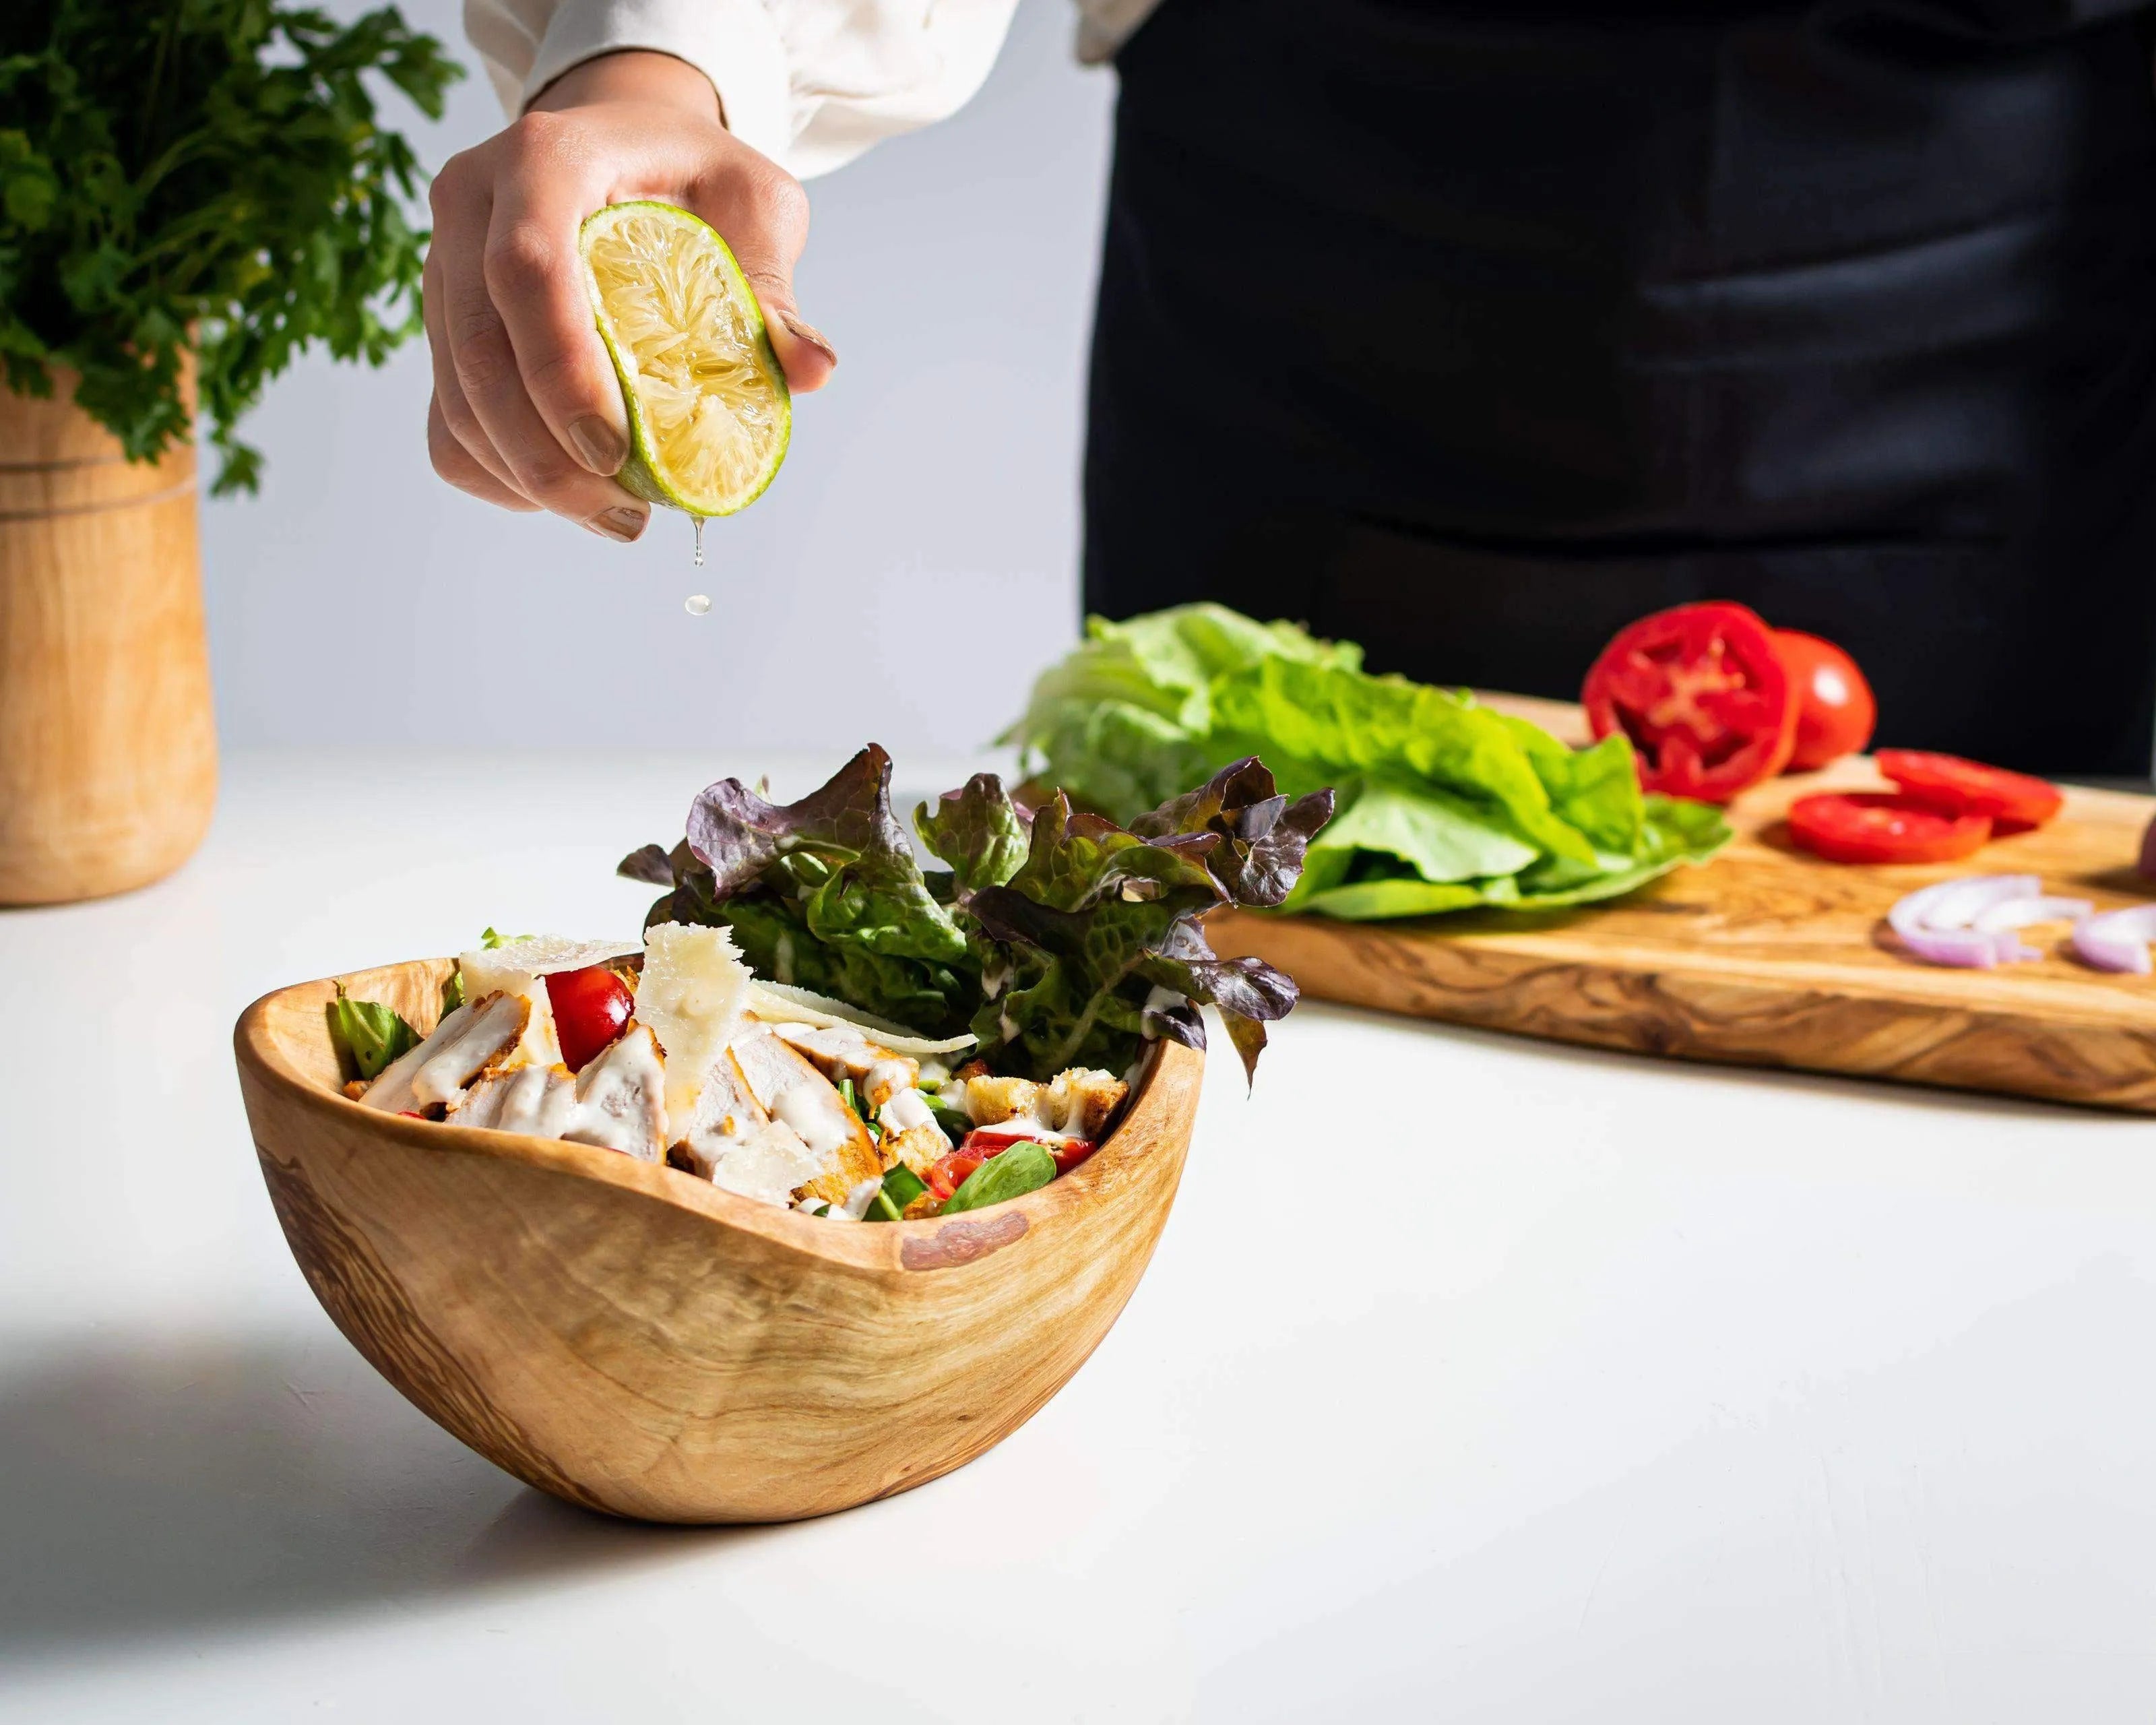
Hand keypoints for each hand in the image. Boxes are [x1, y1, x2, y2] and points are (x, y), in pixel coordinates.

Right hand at [423, 51, 835, 538]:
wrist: (623, 142)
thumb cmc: (692, 173)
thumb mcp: (754, 203)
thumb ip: (773, 285)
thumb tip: (811, 371)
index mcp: (544, 158)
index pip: (528, 268)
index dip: (564, 372)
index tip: (616, 454)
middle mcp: (472, 205)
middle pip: (481, 354)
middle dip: (546, 455)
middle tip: (625, 516)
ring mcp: (441, 267)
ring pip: (458, 401)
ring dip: (529, 479)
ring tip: (613, 515)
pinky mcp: (442, 324)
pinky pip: (447, 424)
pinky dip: (501, 475)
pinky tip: (570, 491)